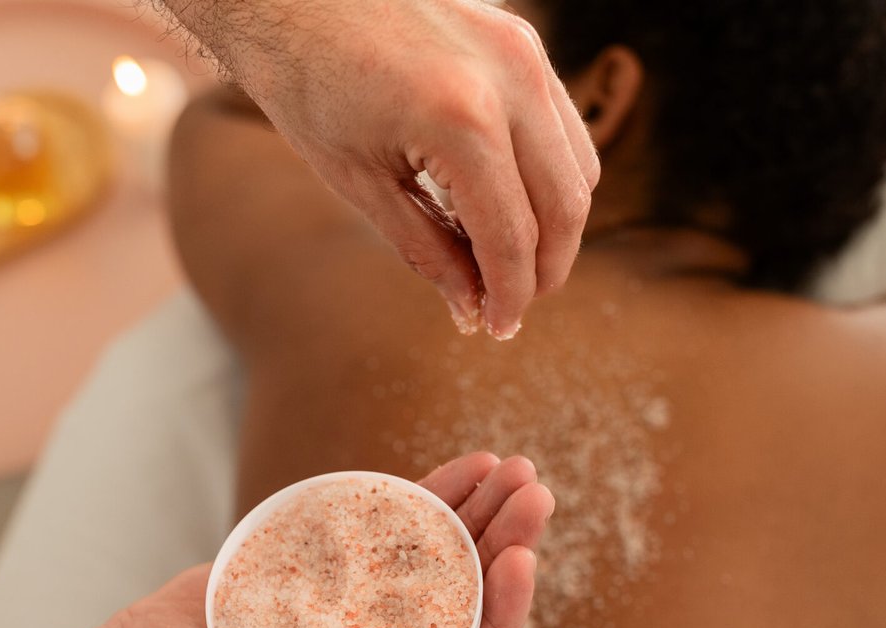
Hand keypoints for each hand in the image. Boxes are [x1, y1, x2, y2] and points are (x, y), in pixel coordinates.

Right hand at [115, 453, 552, 627]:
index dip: (506, 606)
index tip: (520, 555)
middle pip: (466, 596)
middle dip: (504, 539)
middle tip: (531, 487)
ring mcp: (356, 611)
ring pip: (434, 556)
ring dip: (476, 510)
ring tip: (510, 466)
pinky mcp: (320, 569)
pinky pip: (381, 529)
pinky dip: (420, 496)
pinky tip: (460, 468)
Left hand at [170, 0, 598, 339]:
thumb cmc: (307, 84)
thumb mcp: (359, 183)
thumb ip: (428, 250)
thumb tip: (475, 309)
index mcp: (461, 121)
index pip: (513, 235)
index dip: (511, 295)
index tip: (499, 329)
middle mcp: (508, 81)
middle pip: (566, 205)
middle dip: (544, 269)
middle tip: (510, 305)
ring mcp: (523, 53)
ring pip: (578, 167)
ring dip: (553, 225)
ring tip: (504, 259)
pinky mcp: (522, 41)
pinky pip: (561, 126)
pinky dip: (547, 176)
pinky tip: (501, 202)